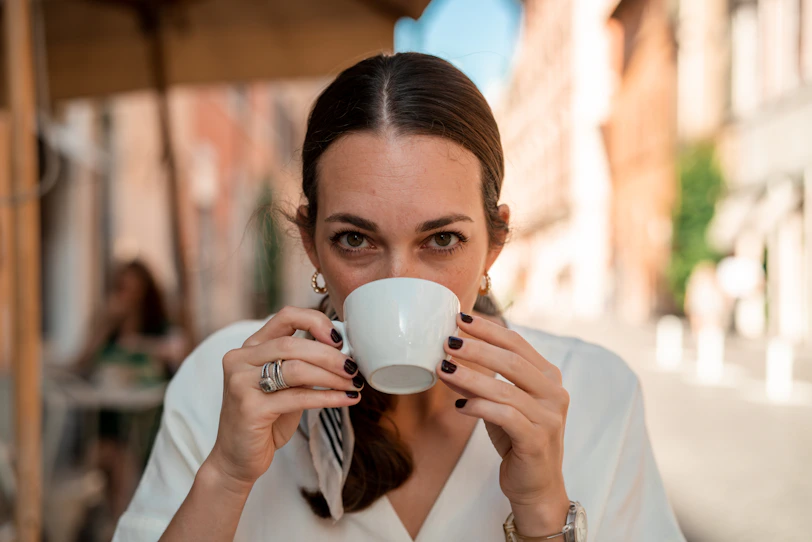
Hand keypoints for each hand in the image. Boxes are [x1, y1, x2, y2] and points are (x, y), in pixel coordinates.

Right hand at [205, 306, 362, 491]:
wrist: (237, 458)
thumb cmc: (267, 419)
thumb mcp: (284, 385)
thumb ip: (303, 364)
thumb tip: (344, 352)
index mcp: (250, 347)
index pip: (286, 316)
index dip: (316, 321)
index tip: (339, 339)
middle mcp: (240, 359)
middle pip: (293, 344)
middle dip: (330, 355)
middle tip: (354, 367)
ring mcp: (241, 383)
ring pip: (296, 369)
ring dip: (332, 376)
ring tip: (354, 384)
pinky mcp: (249, 408)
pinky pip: (297, 397)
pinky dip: (328, 397)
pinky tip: (346, 399)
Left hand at [436, 313, 570, 535]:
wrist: (536, 486)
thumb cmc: (517, 441)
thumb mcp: (498, 406)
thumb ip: (478, 383)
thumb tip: (447, 360)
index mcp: (548, 377)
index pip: (517, 344)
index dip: (488, 329)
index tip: (460, 318)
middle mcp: (554, 394)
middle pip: (511, 361)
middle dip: (476, 348)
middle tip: (447, 341)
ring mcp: (549, 417)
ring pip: (505, 389)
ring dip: (470, 376)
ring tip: (443, 368)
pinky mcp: (537, 440)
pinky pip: (505, 416)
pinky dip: (480, 407)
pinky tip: (460, 406)